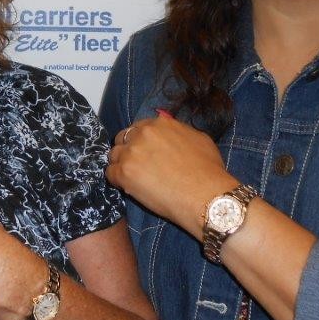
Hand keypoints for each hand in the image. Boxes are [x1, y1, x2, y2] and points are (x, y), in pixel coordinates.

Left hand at [107, 111, 238, 236]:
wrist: (206, 195)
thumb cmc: (208, 170)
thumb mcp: (198, 138)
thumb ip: (178, 131)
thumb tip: (170, 130)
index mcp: (159, 124)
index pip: (138, 128)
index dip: (139, 141)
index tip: (143, 152)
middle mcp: (142, 134)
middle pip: (122, 139)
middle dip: (127, 150)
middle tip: (136, 165)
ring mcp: (131, 153)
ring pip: (114, 156)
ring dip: (120, 165)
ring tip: (133, 178)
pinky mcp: (124, 174)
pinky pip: (110, 174)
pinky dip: (116, 181)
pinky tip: (128, 187)